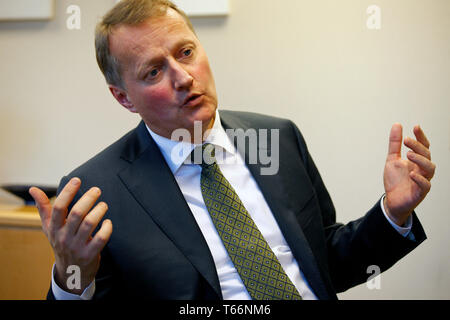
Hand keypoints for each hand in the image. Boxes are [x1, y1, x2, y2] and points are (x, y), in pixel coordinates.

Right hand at [29, 177, 112, 294]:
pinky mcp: (89, 255)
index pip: (59, 207)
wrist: (70, 273)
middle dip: (88, 199)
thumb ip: (44, 208)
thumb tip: (33, 189)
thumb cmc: (61, 243)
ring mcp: (77, 247)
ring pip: (89, 224)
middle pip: (77, 213)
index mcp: (54, 228)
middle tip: (97, 190)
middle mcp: (64, 237)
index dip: (68, 192)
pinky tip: (108, 222)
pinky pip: (100, 239)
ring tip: (103, 205)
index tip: (77, 180)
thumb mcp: (50, 228)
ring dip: (99, 211)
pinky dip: (106, 228)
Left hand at [383, 124, 434, 225]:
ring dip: (421, 160)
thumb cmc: (395, 180)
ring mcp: (423, 180)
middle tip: (406, 140)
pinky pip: (425, 185)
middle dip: (418, 146)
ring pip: (430, 168)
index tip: (415, 127)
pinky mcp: (420, 193)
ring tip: (408, 154)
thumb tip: (397, 125)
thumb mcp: (392, 159)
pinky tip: (412, 173)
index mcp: (417, 161)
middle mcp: (422, 169)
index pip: (424, 146)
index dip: (421, 137)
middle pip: (427, 155)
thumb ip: (395, 144)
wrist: (392, 200)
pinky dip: (420, 179)